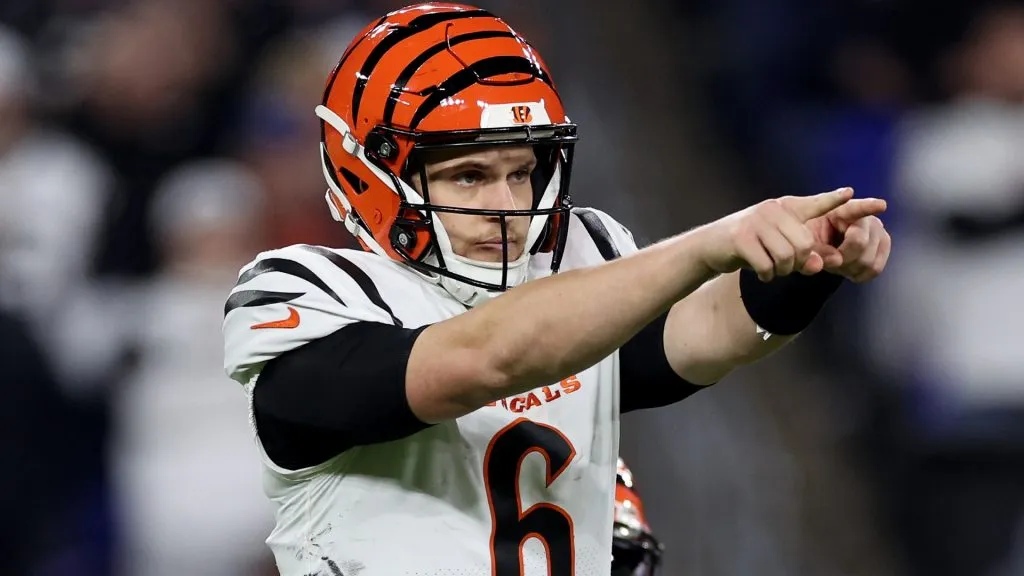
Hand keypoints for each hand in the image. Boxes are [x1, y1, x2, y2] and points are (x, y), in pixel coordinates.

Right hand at [699, 187, 886, 281]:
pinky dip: (767, 275)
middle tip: (784, 266)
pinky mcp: (741, 238)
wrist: (711, 247)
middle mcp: (773, 210)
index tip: (862, 196)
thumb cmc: (750, 245)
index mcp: (786, 208)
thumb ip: (804, 254)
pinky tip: (760, 273)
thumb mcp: (780, 248)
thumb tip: (819, 266)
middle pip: (804, 245)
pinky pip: (768, 266)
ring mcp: (756, 222)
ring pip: (788, 257)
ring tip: (771, 268)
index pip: (818, 204)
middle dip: (798, 263)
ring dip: (782, 271)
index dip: (839, 201)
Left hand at [806, 197, 891, 282]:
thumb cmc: (815, 236)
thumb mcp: (808, 241)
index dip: (869, 206)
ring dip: (850, 268)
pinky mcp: (883, 247)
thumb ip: (819, 250)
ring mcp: (878, 232)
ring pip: (868, 260)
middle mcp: (867, 218)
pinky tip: (848, 269)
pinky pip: (875, 268)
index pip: (857, 208)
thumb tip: (838, 260)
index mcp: (843, 210)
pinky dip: (859, 274)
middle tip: (830, 259)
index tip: (881, 205)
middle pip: (860, 243)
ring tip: (838, 263)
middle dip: (843, 258)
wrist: (825, 242)